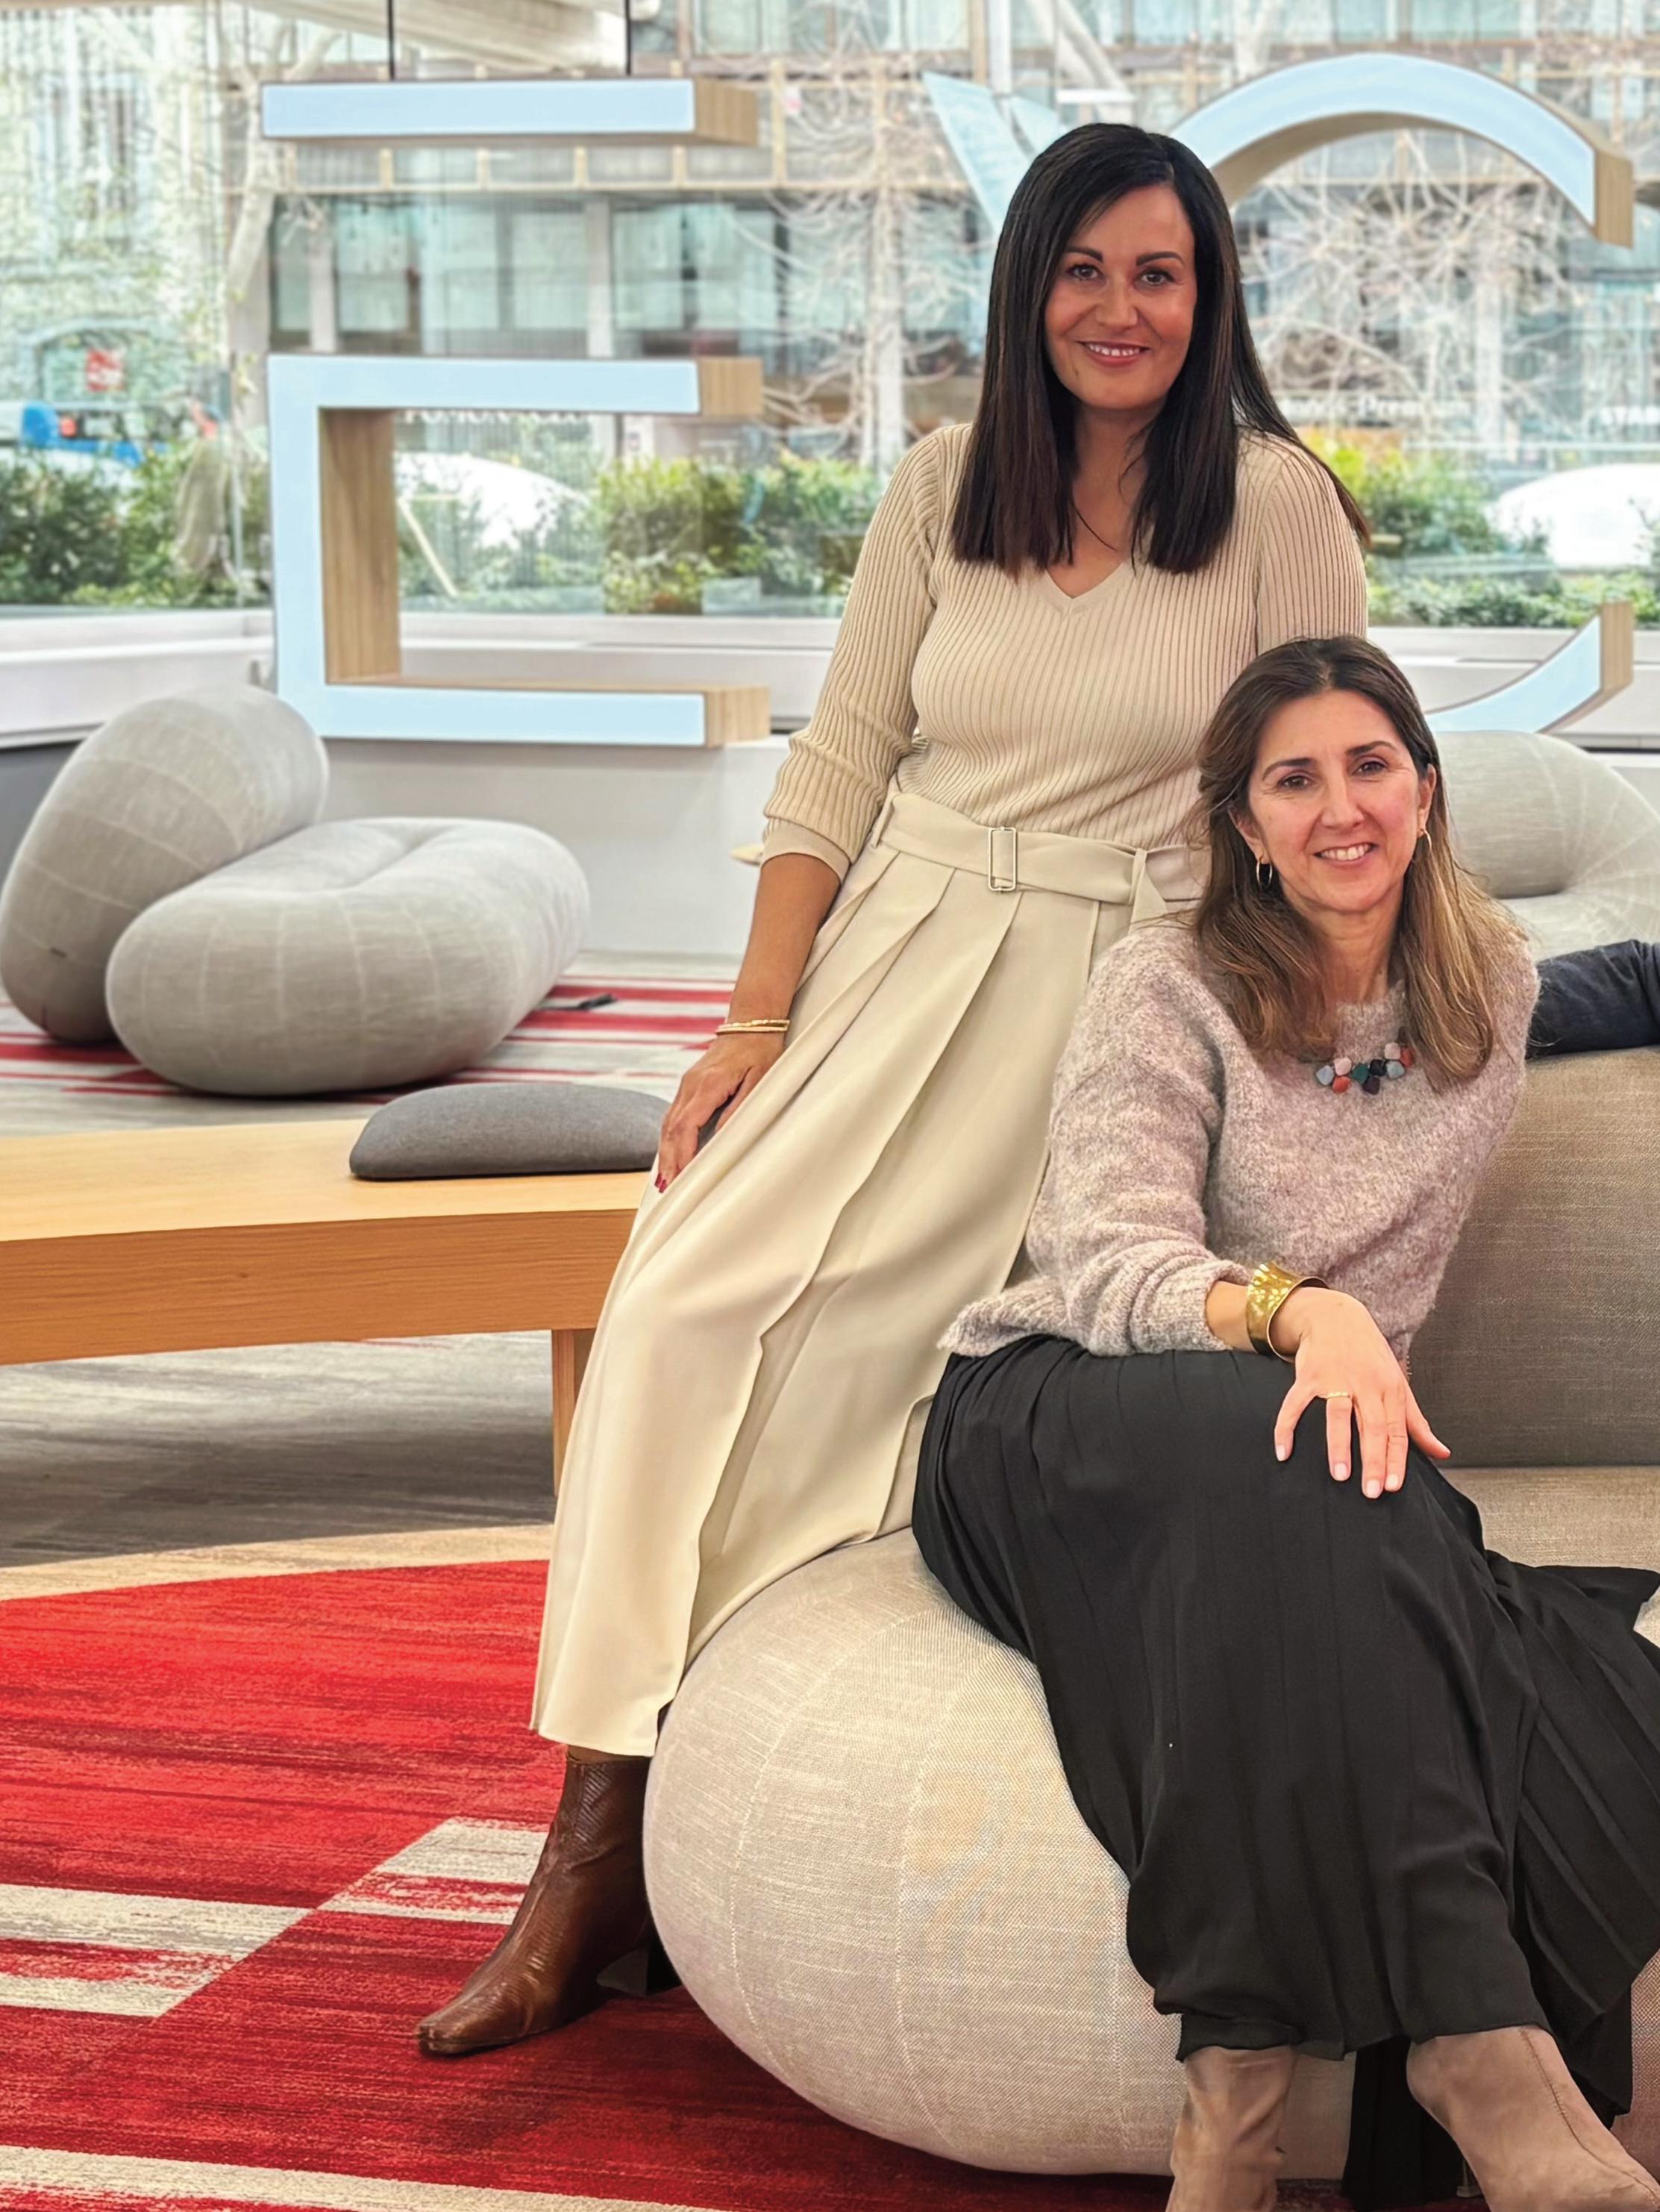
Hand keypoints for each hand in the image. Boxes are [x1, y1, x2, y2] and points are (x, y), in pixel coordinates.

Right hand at [656, 1031, 786, 1186]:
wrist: (752, 1022)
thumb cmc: (760, 1050)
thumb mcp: (759, 1081)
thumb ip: (740, 1110)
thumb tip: (722, 1139)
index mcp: (707, 1085)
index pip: (687, 1127)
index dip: (683, 1155)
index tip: (682, 1179)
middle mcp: (691, 1085)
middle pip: (671, 1129)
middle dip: (669, 1160)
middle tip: (667, 1189)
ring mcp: (687, 1085)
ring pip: (668, 1123)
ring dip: (665, 1152)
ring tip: (664, 1179)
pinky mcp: (689, 1085)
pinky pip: (673, 1115)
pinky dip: (669, 1138)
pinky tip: (669, 1153)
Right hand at [1270, 1287, 1449, 1498]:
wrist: (1335, 1315)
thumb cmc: (1370, 1355)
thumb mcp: (1398, 1384)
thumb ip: (1416, 1422)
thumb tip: (1441, 1452)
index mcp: (1390, 1389)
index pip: (1397, 1430)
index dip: (1395, 1459)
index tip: (1392, 1486)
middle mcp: (1365, 1384)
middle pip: (1372, 1426)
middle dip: (1372, 1460)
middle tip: (1370, 1492)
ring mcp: (1335, 1378)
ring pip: (1338, 1415)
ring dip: (1338, 1445)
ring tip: (1339, 1475)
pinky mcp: (1308, 1375)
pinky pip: (1295, 1404)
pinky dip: (1286, 1427)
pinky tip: (1284, 1452)